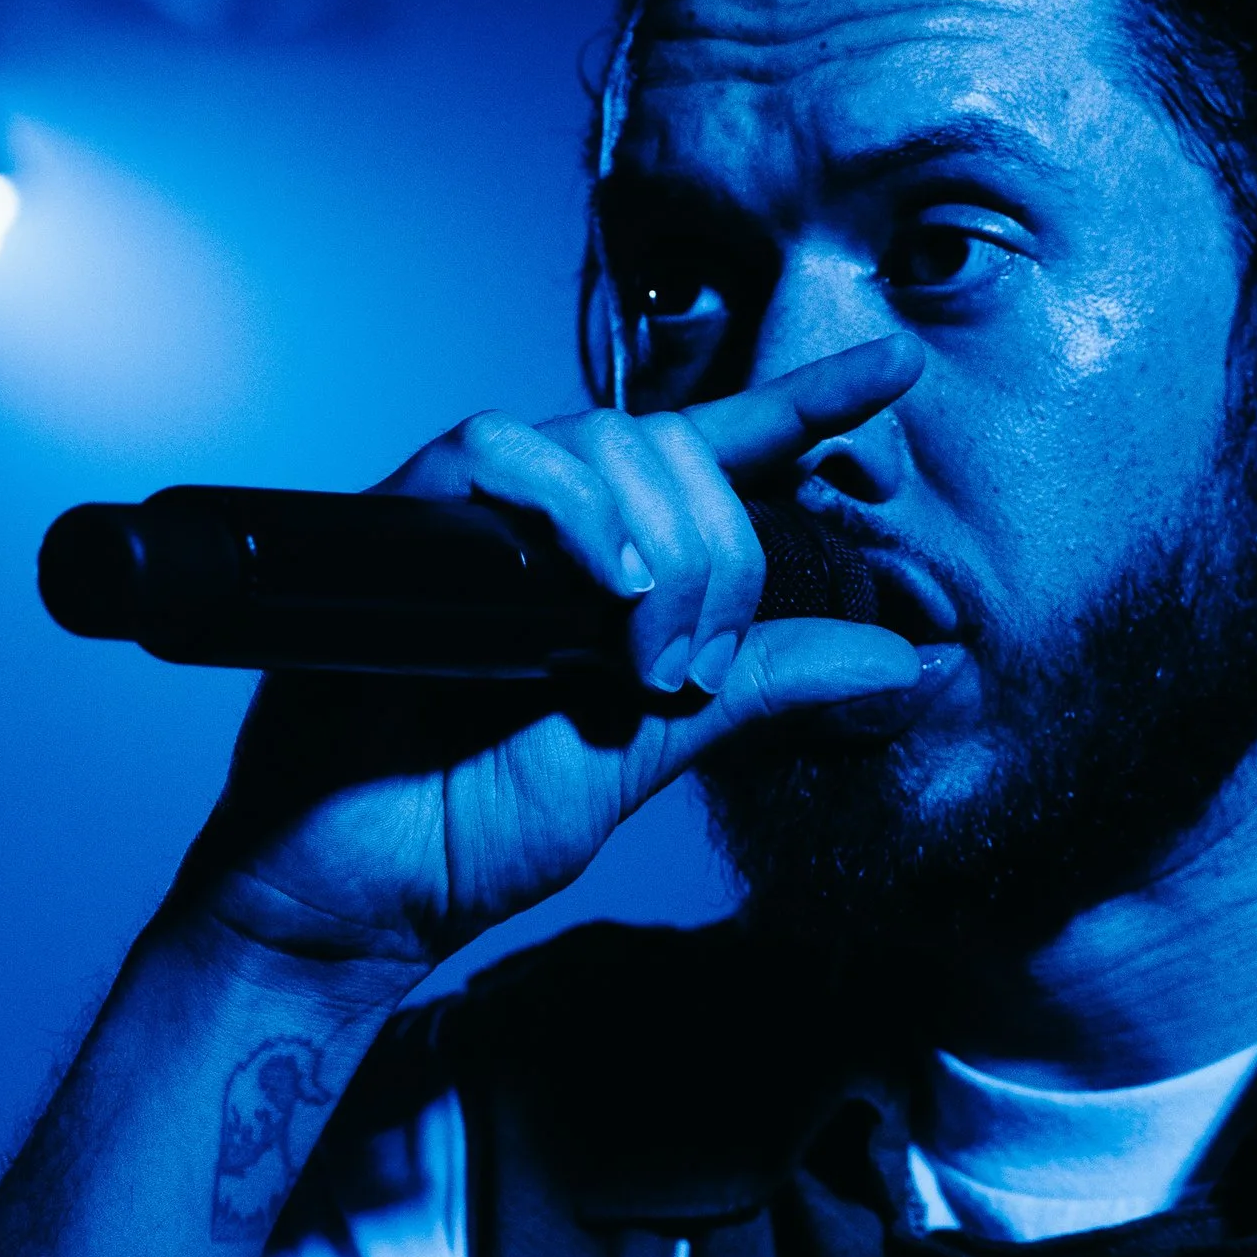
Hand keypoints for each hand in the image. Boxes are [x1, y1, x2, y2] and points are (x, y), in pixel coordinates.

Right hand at [180, 335, 935, 976]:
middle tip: (689, 669)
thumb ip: (765, 688)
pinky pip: (494, 452)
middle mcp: (551, 527)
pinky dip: (568, 506)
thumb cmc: (470, 821)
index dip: (809, 405)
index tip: (898, 369)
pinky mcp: (401, 522)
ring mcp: (477, 519)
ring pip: (603, 441)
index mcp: (616, 567)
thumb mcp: (654, 749)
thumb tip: (904, 659)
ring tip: (642, 654)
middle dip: (717, 558)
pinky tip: (602, 584)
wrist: (353, 886)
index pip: (723, 454)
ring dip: (657, 543)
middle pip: (677, 449)